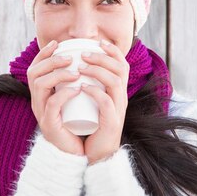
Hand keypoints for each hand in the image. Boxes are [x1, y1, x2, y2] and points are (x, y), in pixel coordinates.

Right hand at [27, 40, 84, 155]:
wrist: (75, 153)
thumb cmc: (76, 125)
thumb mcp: (72, 101)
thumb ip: (73, 84)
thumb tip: (84, 62)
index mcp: (41, 95)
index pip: (35, 68)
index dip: (43, 54)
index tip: (58, 43)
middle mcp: (37, 102)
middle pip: (33, 73)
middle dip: (51, 61)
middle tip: (70, 57)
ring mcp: (41, 113)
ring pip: (40, 85)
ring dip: (58, 74)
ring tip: (76, 72)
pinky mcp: (49, 125)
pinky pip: (52, 104)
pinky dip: (64, 94)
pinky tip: (77, 89)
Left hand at [79, 40, 128, 164]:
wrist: (97, 153)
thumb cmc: (91, 125)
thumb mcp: (92, 102)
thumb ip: (88, 86)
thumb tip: (74, 67)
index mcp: (117, 91)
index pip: (122, 65)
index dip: (113, 51)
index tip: (98, 42)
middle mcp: (121, 98)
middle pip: (120, 69)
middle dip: (102, 57)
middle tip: (83, 54)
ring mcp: (118, 110)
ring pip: (115, 82)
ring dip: (97, 71)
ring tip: (79, 68)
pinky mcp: (111, 123)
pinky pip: (106, 103)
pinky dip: (95, 92)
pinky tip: (82, 87)